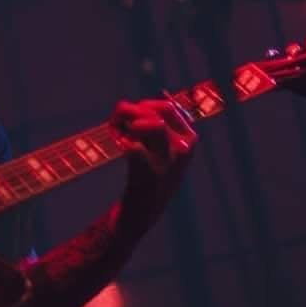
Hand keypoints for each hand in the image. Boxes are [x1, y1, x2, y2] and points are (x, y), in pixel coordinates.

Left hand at [110, 99, 197, 236]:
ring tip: (117, 130)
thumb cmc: (150, 176)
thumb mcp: (163, 148)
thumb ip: (162, 123)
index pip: (168, 107)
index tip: (134, 116)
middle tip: (119, 119)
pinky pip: (132, 145)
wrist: (144, 211)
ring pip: (147, 124)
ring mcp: (166, 161)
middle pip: (157, 111)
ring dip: (125, 121)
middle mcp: (181, 149)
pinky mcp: (147, 172)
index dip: (147, 105)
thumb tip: (157, 95)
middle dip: (133, 110)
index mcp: (188, 140)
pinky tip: (118, 144)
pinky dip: (120, 139)